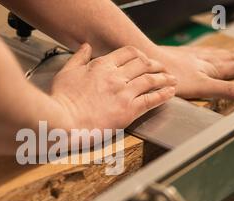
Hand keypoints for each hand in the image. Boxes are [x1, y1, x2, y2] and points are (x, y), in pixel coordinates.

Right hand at [51, 44, 176, 129]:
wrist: (63, 121)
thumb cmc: (61, 100)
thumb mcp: (66, 72)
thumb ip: (78, 58)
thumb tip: (85, 46)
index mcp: (101, 66)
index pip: (127, 53)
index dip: (138, 55)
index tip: (143, 59)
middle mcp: (116, 76)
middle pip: (143, 64)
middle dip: (155, 65)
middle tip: (161, 68)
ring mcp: (124, 93)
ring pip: (151, 80)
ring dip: (164, 78)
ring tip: (172, 79)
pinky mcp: (128, 111)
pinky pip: (152, 100)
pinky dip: (163, 95)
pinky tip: (170, 93)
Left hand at [149, 46, 233, 100]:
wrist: (150, 61)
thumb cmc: (172, 77)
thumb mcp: (203, 88)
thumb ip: (225, 91)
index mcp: (210, 69)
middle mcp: (203, 61)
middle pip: (229, 58)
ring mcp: (191, 57)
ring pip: (216, 54)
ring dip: (230, 54)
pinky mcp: (179, 55)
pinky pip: (201, 52)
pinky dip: (209, 51)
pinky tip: (205, 53)